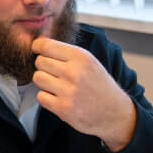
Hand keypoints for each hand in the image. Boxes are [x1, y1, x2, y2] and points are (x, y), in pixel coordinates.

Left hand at [31, 36, 135, 151]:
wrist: (114, 112)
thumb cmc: (99, 85)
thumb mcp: (89, 61)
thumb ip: (65, 51)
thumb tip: (39, 40)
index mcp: (81, 57)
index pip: (46, 46)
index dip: (37, 47)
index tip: (37, 50)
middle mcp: (74, 72)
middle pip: (40, 62)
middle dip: (43, 66)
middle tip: (53, 72)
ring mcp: (68, 91)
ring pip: (37, 78)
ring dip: (43, 81)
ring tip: (55, 84)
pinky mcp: (63, 109)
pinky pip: (41, 96)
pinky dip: (46, 97)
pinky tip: (57, 97)